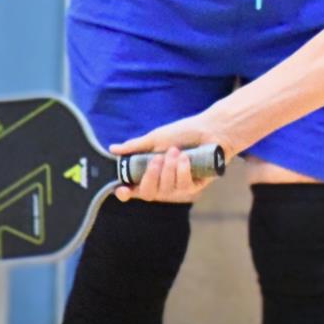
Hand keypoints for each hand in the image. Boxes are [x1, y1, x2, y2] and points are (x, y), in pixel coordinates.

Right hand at [110, 112, 234, 202]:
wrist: (211, 129)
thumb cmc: (183, 132)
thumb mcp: (156, 138)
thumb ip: (136, 147)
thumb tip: (112, 149)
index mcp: (150, 172)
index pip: (134, 190)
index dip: (125, 193)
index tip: (122, 189)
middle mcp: (163, 183)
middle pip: (148, 194)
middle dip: (151, 176)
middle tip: (158, 158)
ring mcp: (179, 187)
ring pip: (166, 190)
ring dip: (170, 169)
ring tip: (176, 151)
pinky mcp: (195, 186)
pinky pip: (184, 187)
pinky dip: (183, 171)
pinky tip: (186, 158)